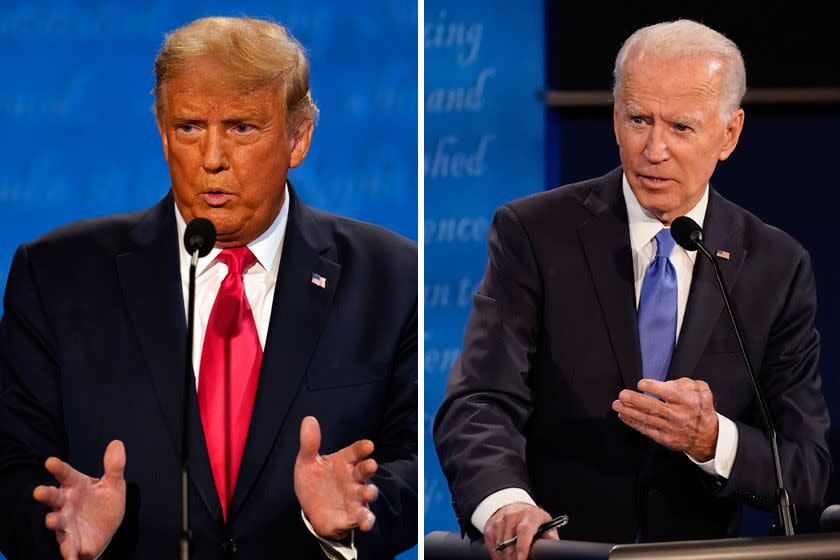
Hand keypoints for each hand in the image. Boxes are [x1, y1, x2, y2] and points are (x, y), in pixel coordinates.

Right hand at [32, 440, 126, 559]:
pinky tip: (70, 558)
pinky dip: (68, 554)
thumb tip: (117, 443)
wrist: (104, 532)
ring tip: (52, 521)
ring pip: (56, 522)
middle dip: (46, 494)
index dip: (58, 468)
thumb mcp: (113, 485)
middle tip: (39, 491)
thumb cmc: (103, 504)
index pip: (66, 474)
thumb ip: (114, 467)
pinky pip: (67, 548)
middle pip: (54, 497)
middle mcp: (67, 504)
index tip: (50, 461)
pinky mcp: (71, 542)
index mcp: (76, 486)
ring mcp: (66, 523)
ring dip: (53, 521)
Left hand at [294, 416, 378, 540]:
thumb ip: (309, 443)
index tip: (368, 445)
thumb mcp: (307, 462)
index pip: (355, 451)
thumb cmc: (314, 481)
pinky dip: (367, 520)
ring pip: (368, 493)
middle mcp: (353, 478)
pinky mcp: (354, 515)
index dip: (362, 448)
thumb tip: (308, 419)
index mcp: (344, 462)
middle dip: (368, 467)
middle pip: (364, 470)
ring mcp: (355, 496)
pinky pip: (364, 517)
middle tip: (370, 465)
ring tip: (367, 493)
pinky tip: (365, 523)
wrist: (312, 509)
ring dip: (370, 492)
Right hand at [483, 503, 558, 559]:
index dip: (523, 546)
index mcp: (529, 515)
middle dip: (515, 557)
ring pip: (500, 548)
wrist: (514, 507)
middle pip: (510, 543)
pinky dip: (499, 555)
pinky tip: (506, 554)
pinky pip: (492, 548)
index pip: (524, 531)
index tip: (522, 558)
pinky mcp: (490, 527)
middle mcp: (512, 516)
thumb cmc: (531, 518)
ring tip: (515, 557)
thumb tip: (553, 548)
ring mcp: (499, 521)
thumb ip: (549, 536)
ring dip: (507, 557)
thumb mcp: (544, 523)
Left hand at [612, 378, 718, 460]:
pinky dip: (633, 423)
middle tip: (623, 394)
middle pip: (654, 407)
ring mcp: (670, 428)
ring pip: (647, 419)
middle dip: (636, 400)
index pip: (669, 393)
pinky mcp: (664, 438)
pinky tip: (623, 415)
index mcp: (688, 402)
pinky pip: (646, 430)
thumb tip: (667, 383)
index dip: (653, 388)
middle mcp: (679, 415)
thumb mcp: (702, 391)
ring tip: (617, 404)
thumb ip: (686, 383)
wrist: (707, 436)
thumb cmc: (699, 409)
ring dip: (629, 411)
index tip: (640, 384)